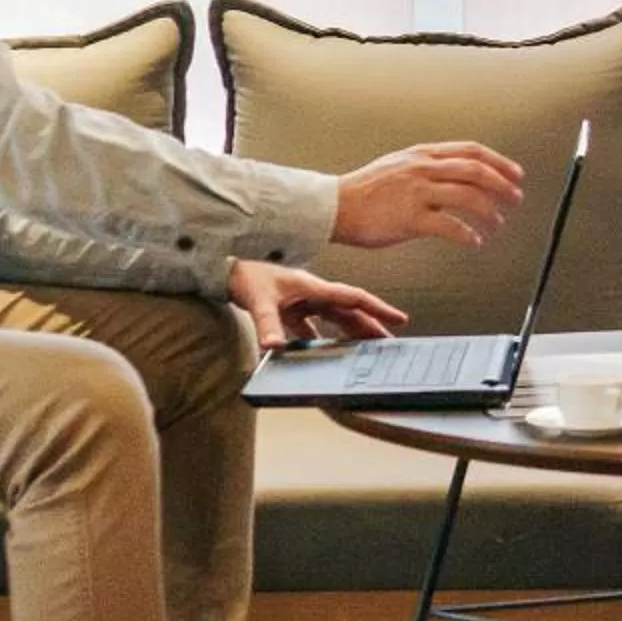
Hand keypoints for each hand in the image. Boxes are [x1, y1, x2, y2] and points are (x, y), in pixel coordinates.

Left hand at [227, 258, 406, 350]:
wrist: (222, 267)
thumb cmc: (243, 275)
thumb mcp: (257, 301)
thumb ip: (267, 325)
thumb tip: (274, 348)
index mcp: (312, 287)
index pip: (353, 298)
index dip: (377, 309)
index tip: (398, 319)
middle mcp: (311, 293)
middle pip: (348, 311)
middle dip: (371, 325)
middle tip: (390, 342)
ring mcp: (301, 300)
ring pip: (334, 318)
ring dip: (350, 332)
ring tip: (366, 348)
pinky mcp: (289, 308)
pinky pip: (312, 326)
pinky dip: (321, 339)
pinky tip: (323, 353)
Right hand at [331, 141, 525, 248]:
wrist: (334, 207)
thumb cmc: (364, 192)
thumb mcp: (398, 166)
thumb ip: (426, 167)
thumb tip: (455, 176)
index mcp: (422, 155)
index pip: (471, 151)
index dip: (499, 162)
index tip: (515, 175)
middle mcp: (422, 169)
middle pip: (476, 171)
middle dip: (502, 186)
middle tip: (515, 200)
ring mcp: (416, 192)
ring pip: (468, 197)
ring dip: (490, 212)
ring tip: (497, 224)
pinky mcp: (410, 218)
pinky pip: (450, 225)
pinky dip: (468, 234)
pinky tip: (475, 241)